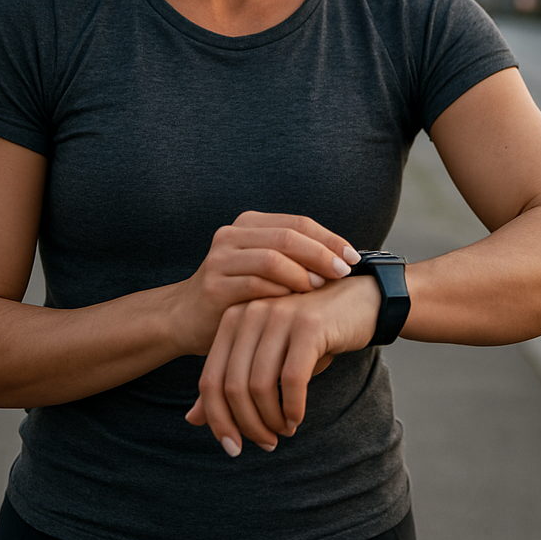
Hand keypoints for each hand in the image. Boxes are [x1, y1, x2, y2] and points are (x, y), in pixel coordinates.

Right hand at [171, 212, 360, 356]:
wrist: (187, 316)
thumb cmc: (238, 292)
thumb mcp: (263, 266)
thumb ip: (294, 256)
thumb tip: (345, 258)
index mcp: (248, 224)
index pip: (297, 223)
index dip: (329, 238)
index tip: (353, 257)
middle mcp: (231, 235)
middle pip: (287, 237)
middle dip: (321, 254)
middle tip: (344, 272)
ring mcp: (220, 260)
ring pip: (272, 259)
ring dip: (303, 274)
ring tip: (322, 287)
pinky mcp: (214, 287)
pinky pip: (255, 286)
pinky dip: (281, 293)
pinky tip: (296, 304)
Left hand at [184, 274, 379, 455]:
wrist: (359, 302)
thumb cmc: (310, 335)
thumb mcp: (267, 357)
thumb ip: (231, 383)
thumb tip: (192, 420)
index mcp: (234, 319)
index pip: (211, 379)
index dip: (217, 419)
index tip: (232, 447)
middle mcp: (251, 312)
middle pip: (232, 386)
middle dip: (246, 425)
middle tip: (266, 443)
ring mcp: (279, 315)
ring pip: (259, 386)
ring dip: (270, 420)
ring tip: (283, 430)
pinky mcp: (309, 325)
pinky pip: (292, 379)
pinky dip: (292, 407)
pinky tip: (296, 417)